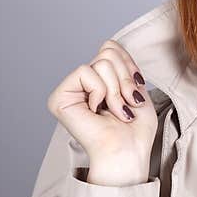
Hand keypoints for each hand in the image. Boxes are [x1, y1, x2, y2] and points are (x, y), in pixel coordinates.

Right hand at [46, 39, 156, 183]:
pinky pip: (86, 71)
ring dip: (118, 90)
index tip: (136, 93)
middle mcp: (81, 83)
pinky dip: (101, 91)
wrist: (128, 152)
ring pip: (101, 62)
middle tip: (127, 105)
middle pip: (107, 51)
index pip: (111, 47)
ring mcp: (69, 90)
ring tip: (116, 111)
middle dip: (126, 79)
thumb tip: (108, 45)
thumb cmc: (135, 129)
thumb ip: (122, 63)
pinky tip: (99, 111)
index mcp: (97, 80)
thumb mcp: (136, 87)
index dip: (129, 66)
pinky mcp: (60, 98)